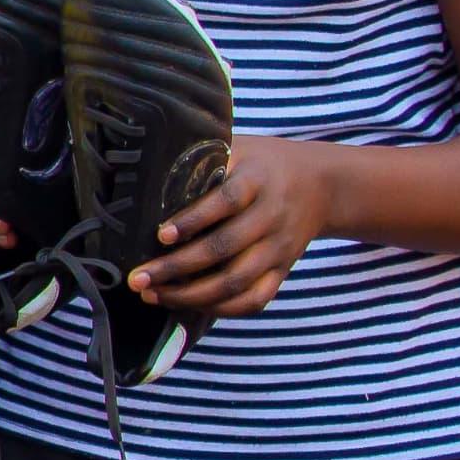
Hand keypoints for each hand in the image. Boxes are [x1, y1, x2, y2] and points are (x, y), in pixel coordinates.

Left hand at [127, 134, 333, 317]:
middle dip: (177, 267)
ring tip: (152, 295)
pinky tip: (188, 306)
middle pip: (225, 248)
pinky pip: (256, 299)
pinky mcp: (283, 270)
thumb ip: (202, 161)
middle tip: (138, 278)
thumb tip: (146, 171)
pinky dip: (222, 309)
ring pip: (237, 281)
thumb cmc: (261, 165)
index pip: (226, 202)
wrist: (322, 185)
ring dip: (191, 295)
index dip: (193, 220)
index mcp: (256, 181)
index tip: (161, 235)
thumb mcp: (237, 149)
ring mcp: (279, 248)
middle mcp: (271, 216)